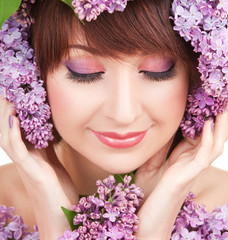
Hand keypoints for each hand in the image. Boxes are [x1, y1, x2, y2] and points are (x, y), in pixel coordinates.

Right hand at [0, 96, 77, 238]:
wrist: (61, 214)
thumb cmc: (58, 189)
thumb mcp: (53, 162)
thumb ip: (48, 147)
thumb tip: (49, 130)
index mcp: (31, 155)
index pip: (20, 129)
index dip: (18, 112)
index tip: (21, 95)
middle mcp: (25, 158)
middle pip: (10, 131)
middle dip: (9, 111)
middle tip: (12, 93)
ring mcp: (26, 165)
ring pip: (9, 138)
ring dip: (7, 118)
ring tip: (9, 101)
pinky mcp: (31, 171)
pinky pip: (18, 150)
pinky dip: (13, 134)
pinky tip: (14, 120)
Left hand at [135, 110, 227, 239]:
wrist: (153, 214)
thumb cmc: (154, 189)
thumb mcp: (158, 161)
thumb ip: (165, 146)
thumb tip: (165, 127)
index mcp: (189, 156)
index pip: (204, 133)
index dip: (210, 117)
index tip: (210, 99)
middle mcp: (195, 161)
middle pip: (215, 136)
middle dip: (222, 117)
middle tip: (224, 99)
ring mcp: (194, 168)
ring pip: (216, 143)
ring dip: (221, 125)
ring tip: (223, 106)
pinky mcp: (189, 174)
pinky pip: (204, 155)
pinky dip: (208, 139)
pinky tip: (207, 124)